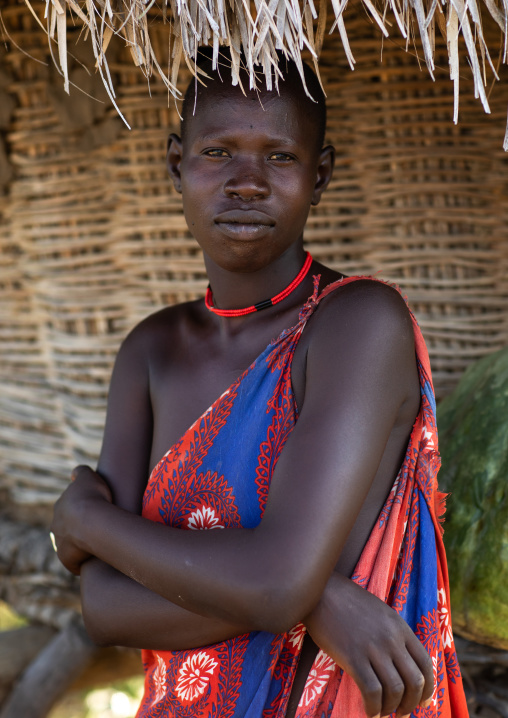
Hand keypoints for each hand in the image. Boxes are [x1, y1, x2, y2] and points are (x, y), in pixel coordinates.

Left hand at [51, 465, 112, 575]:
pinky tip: (93, 560)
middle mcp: (56, 525)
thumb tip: (75, 472)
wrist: (92, 523)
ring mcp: (60, 543)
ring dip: (78, 545)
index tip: (93, 509)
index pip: (68, 507)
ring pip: (68, 544)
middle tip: (95, 527)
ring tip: (95, 545)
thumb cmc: (92, 497)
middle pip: (65, 526)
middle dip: (76, 527)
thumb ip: (81, 472)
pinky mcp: (66, 559)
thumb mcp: (89, 477)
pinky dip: (80, 561)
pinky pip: (73, 562)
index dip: (80, 508)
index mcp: (60, 506)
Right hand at [305, 572, 433, 717]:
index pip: (425, 663)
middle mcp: (391, 639)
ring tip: (384, 712)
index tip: (423, 702)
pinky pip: (372, 691)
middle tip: (402, 712)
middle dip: (411, 703)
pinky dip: (373, 708)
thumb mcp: (380, 613)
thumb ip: (393, 635)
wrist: (321, 591)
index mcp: (400, 627)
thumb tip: (401, 665)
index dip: (428, 688)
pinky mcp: (353, 657)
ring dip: (391, 708)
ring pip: (395, 690)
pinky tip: (369, 711)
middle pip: (414, 681)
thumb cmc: (348, 602)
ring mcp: (373, 648)